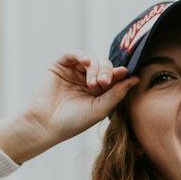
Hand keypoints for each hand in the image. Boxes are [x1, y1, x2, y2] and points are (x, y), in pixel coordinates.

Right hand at [16, 53, 139, 152]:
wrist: (45, 125)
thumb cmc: (73, 122)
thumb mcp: (100, 109)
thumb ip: (117, 93)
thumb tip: (135, 78)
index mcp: (98, 92)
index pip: (113, 76)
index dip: (119, 74)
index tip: (124, 73)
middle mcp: (86, 80)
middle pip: (104, 65)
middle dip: (107, 72)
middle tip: (103, 83)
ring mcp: (73, 72)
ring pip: (91, 59)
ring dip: (95, 67)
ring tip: (93, 83)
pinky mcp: (60, 67)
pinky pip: (72, 54)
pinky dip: (81, 55)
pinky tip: (86, 61)